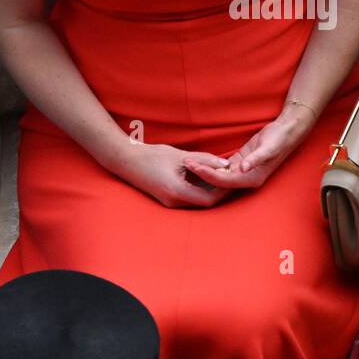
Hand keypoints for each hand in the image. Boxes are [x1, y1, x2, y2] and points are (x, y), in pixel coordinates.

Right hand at [116, 140, 237, 207]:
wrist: (125, 160)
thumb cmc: (151, 155)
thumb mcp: (180, 156)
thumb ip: (204, 160)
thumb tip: (226, 165)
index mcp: (177, 192)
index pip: (209, 199)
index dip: (224, 190)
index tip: (233, 178)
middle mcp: (174, 203)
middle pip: (204, 203)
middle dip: (219, 191)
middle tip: (231, 177)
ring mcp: (170, 203)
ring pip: (197, 201)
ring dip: (210, 190)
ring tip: (221, 175)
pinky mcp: (167, 199)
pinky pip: (189, 198)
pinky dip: (199, 189)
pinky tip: (205, 177)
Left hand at [181, 104, 315, 191]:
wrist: (287, 132)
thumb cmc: (279, 139)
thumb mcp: (269, 148)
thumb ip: (256, 159)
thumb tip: (243, 169)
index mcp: (252, 178)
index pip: (224, 180)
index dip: (207, 174)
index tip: (193, 166)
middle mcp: (246, 178)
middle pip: (218, 180)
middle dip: (201, 173)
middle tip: (184, 162)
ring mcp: (243, 172)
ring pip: (219, 175)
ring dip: (204, 169)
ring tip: (187, 161)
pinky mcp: (240, 163)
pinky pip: (222, 168)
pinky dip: (210, 165)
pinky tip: (199, 161)